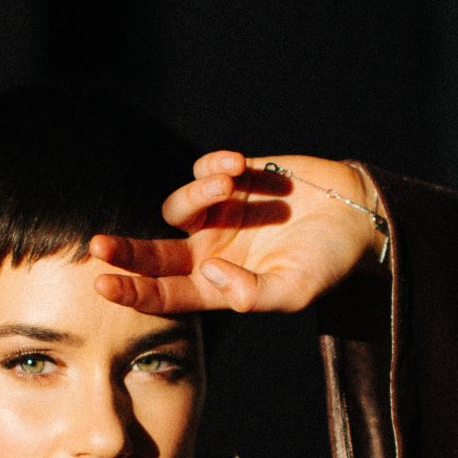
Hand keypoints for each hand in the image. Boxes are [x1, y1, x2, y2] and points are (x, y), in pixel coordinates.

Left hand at [89, 150, 384, 315]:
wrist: (358, 214)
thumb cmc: (329, 262)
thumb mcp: (295, 290)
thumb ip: (253, 293)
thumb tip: (209, 273)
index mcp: (219, 286)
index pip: (166, 293)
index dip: (133, 292)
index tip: (104, 284)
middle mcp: (211, 250)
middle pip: (154, 254)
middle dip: (126, 251)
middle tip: (98, 245)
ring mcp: (219, 215)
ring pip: (180, 204)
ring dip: (198, 192)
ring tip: (231, 182)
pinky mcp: (233, 180)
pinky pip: (204, 169)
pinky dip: (214, 165)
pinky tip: (241, 164)